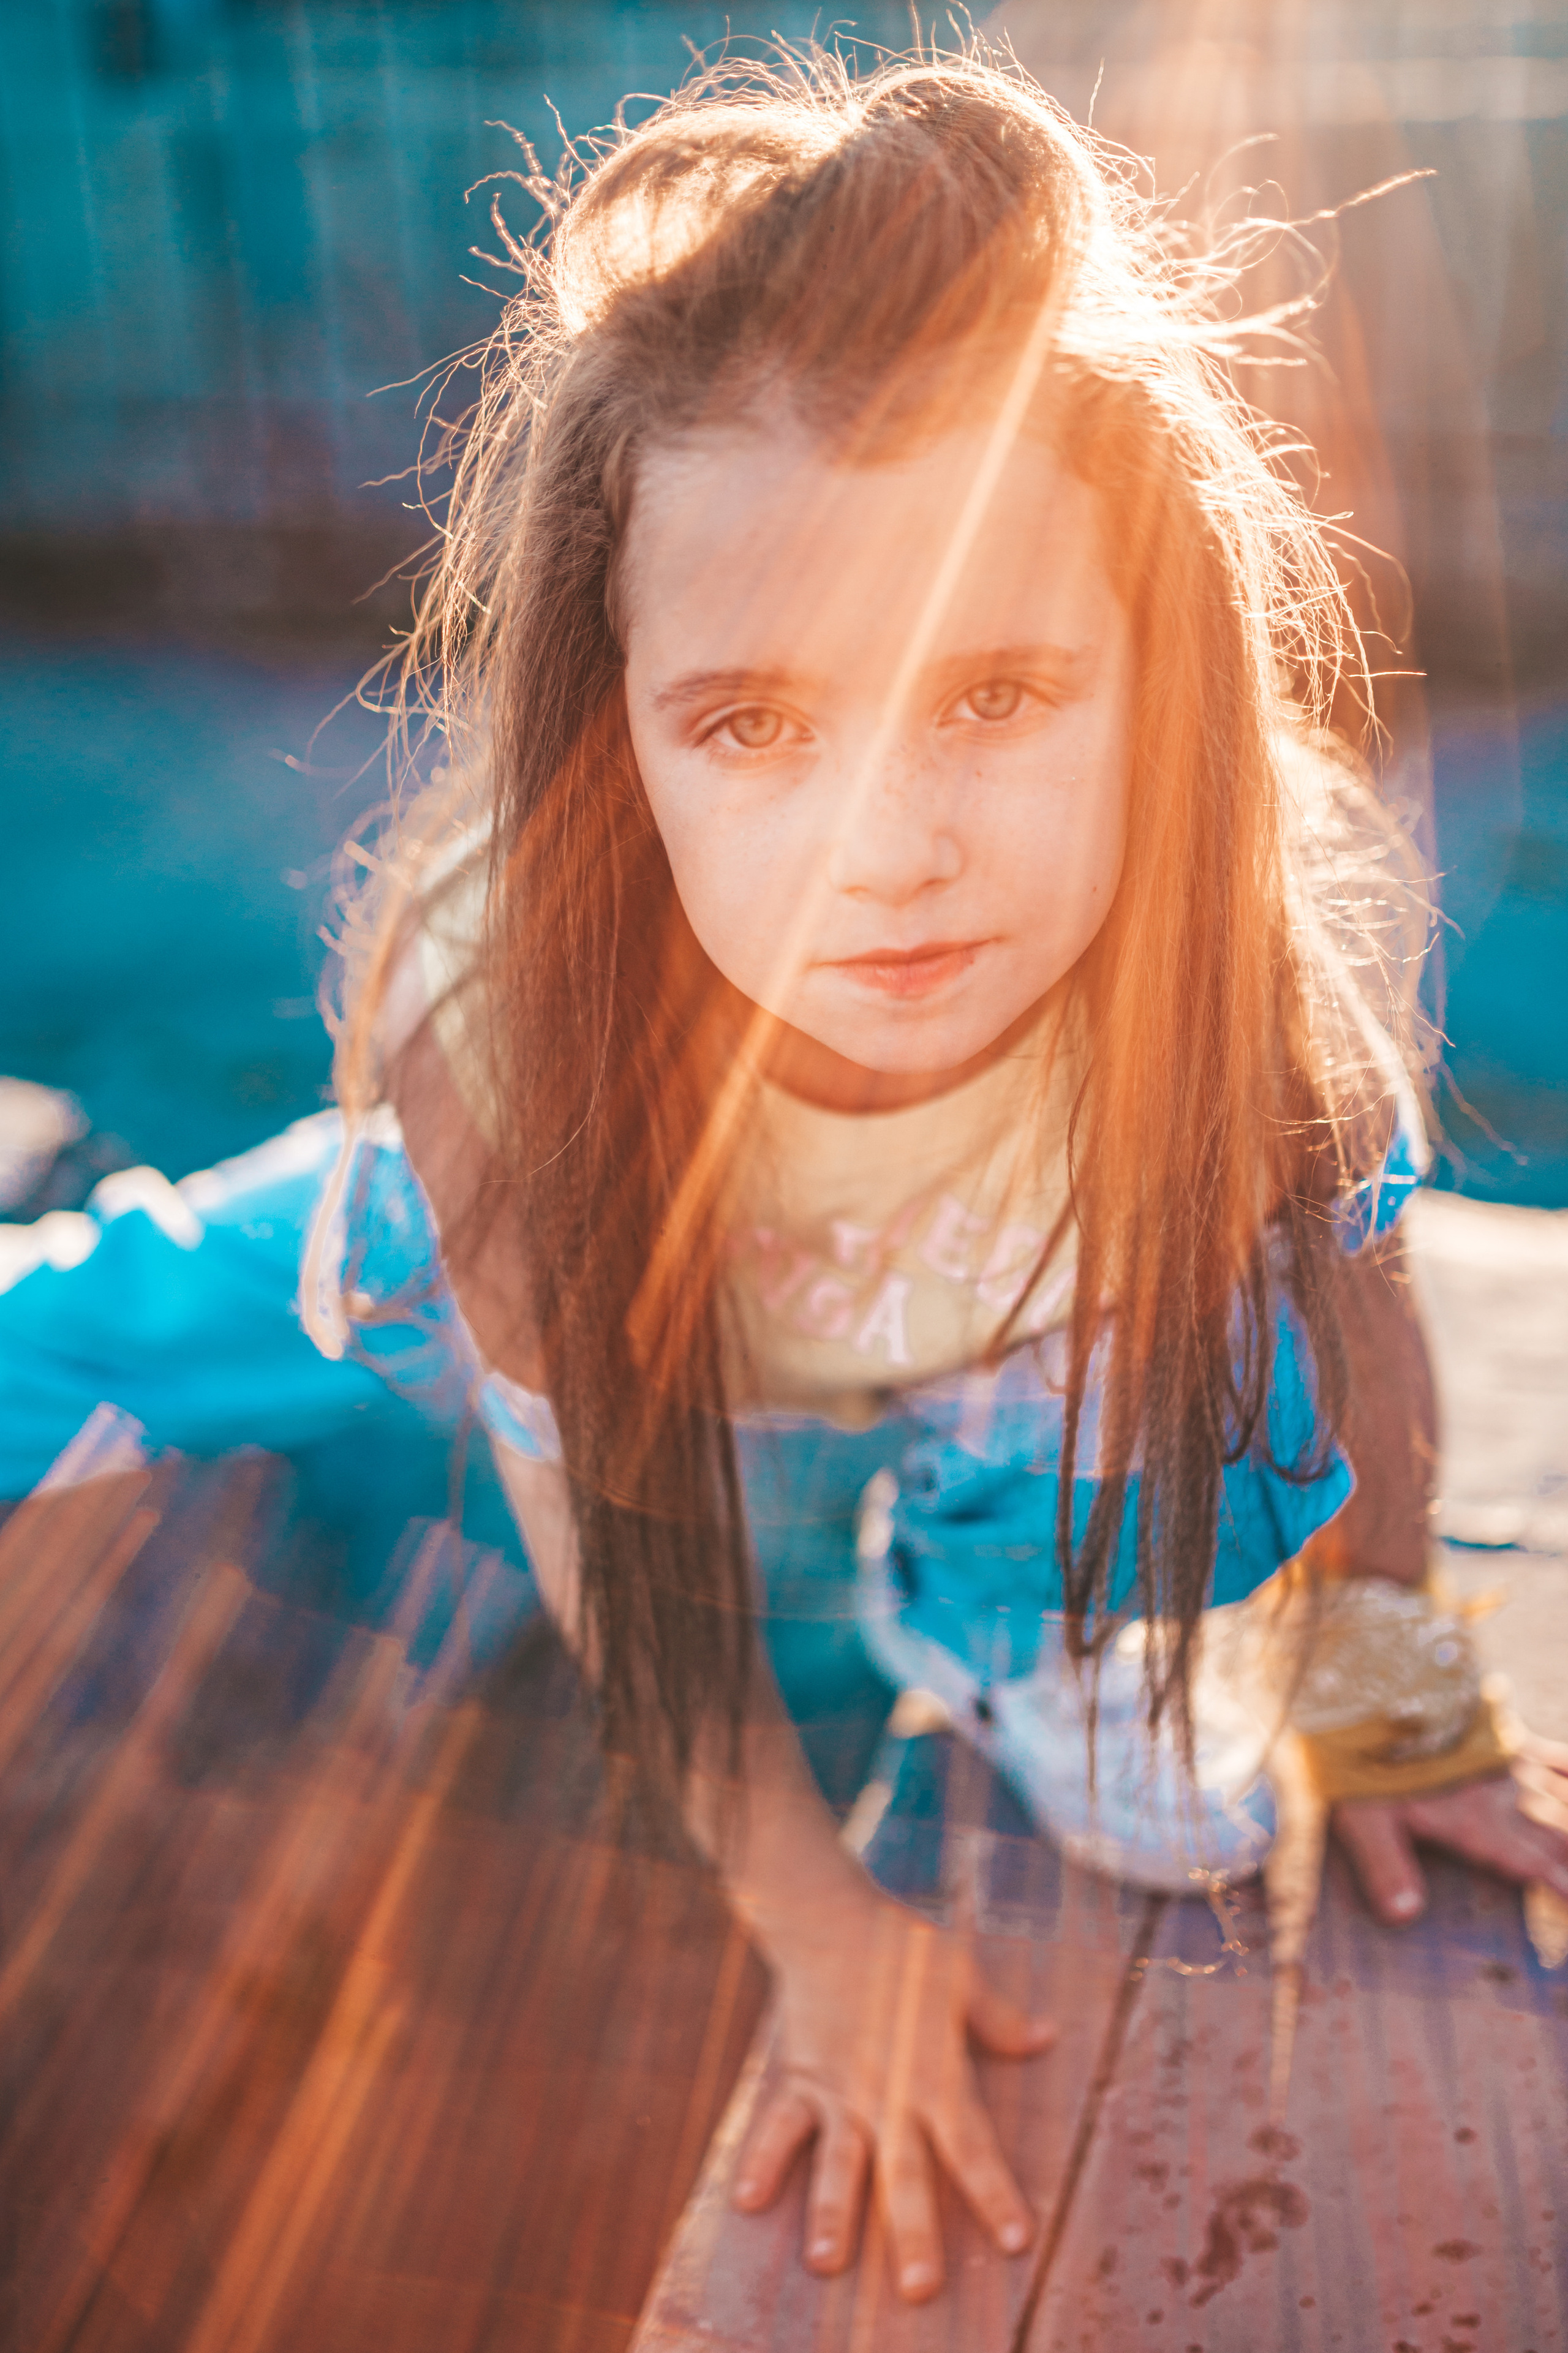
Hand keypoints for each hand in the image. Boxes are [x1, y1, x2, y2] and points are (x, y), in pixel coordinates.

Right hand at [731, 1888, 1052, 2302]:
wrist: (827, 1915)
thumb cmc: (900, 1947)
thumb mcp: (960, 1976)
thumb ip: (997, 2019)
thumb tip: (1045, 2039)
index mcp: (934, 2072)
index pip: (972, 2145)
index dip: (995, 2194)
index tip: (1018, 2240)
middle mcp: (886, 2091)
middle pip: (904, 2172)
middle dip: (912, 2231)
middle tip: (918, 2288)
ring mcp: (838, 2089)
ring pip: (838, 2162)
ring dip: (832, 2212)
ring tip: (827, 2264)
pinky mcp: (799, 2077)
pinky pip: (779, 2126)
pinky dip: (762, 2161)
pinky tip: (748, 2203)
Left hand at [1333, 1733, 1567, 1925]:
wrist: (1381, 1680)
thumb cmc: (1365, 1753)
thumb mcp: (1364, 1812)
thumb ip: (1385, 1864)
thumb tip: (1404, 1916)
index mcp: (1472, 1822)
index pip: (1526, 1862)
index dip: (1556, 1883)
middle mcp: (1502, 1797)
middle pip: (1554, 1837)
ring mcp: (1509, 1765)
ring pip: (1562, 1801)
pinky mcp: (1506, 1738)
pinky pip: (1556, 1758)